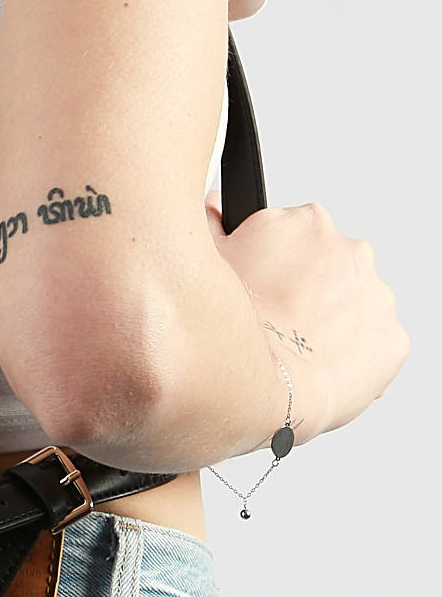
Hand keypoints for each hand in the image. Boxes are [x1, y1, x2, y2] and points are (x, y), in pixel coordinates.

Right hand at [204, 194, 409, 441]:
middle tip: (277, 318)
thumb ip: (210, 224)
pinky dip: (353, 354)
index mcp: (306, 223)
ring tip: (295, 346)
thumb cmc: (230, 327)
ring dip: (333, 319)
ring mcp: (376, 295)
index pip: (296, 235)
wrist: (260, 389)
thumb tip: (213, 207)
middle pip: (330, 265)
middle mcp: (349, 250)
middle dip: (308, 288)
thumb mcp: (204, 262)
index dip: (275, 262)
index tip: (264, 285)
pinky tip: (319, 365)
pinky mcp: (392, 339)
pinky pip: (374, 344)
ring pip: (354, 304)